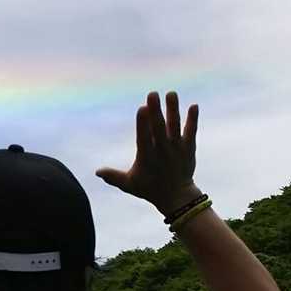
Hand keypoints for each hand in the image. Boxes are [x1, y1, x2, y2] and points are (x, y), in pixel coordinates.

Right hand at [97, 90, 200, 213]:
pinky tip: (194, 106)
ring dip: (173, 109)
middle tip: (153, 94)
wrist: (177, 197)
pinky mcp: (189, 148)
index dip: (143, 123)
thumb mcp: (129, 184)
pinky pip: (191, 131)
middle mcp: (163, 151)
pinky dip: (192, 119)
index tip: (142, 108)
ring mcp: (177, 149)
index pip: (144, 138)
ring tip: (171, 93)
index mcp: (147, 157)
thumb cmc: (149, 189)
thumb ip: (113, 176)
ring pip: (175, 126)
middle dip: (156, 111)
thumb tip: (97, 172)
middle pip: (159, 128)